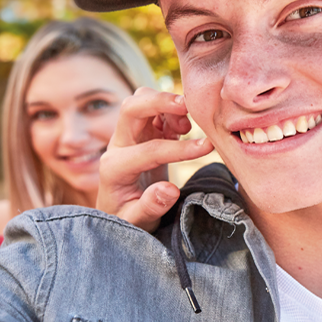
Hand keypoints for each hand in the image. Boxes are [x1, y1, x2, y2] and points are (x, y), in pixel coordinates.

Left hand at [96, 87, 213, 231]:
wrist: (120, 211)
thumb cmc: (128, 217)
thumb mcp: (136, 221)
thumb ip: (150, 207)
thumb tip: (169, 190)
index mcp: (114, 168)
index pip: (148, 150)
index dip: (179, 149)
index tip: (207, 148)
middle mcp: (118, 145)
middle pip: (132, 107)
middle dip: (160, 101)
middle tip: (188, 106)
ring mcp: (130, 135)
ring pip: (142, 100)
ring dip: (167, 104)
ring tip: (187, 127)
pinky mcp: (144, 132)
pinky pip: (155, 109)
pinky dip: (172, 110)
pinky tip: (184, 128)